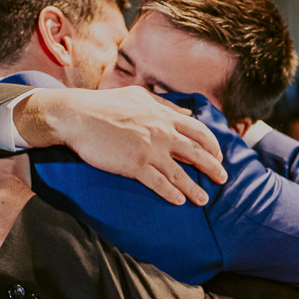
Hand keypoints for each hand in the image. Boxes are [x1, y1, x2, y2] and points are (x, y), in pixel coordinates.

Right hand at [16, 87, 227, 205]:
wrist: (76, 116)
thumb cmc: (105, 105)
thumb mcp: (139, 97)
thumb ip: (166, 105)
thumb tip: (188, 112)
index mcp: (164, 116)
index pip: (199, 131)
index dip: (212, 145)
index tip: (218, 156)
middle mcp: (161, 132)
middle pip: (197, 152)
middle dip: (213, 167)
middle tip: (223, 178)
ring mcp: (148, 149)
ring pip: (180, 173)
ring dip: (195, 188)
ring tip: (205, 199)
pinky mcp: (134, 165)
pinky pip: (158, 183)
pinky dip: (171, 193)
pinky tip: (179, 201)